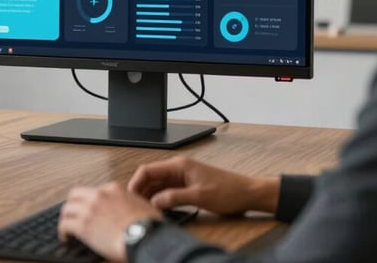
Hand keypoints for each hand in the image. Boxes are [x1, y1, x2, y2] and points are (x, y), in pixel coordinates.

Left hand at [58, 181, 162, 261]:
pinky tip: (66, 237)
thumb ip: (131, 203)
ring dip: (66, 217)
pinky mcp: (83, 225)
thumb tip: (130, 210)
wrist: (145, 236)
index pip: (96, 190)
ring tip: (67, 226)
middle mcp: (99, 195)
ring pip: (67, 208)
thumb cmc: (148, 225)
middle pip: (76, 194)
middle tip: (73, 213)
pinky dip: (63, 231)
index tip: (91, 209)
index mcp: (114, 189)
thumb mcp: (142, 205)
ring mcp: (90, 209)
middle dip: (73, 204)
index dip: (91, 200)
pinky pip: (65, 225)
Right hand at [128, 156, 279, 214]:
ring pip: (157, 185)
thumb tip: (155, 202)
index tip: (129, 197)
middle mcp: (178, 169)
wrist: (247, 194)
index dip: (136, 183)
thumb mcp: (199, 196)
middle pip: (150, 177)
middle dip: (140, 191)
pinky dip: (160, 199)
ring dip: (150, 196)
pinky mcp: (186, 186)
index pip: (148, 170)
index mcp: (179, 165)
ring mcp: (182, 177)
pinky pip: (167, 191)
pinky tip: (159, 210)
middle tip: (135, 206)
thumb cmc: (228, 191)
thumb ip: (174, 198)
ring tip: (145, 210)